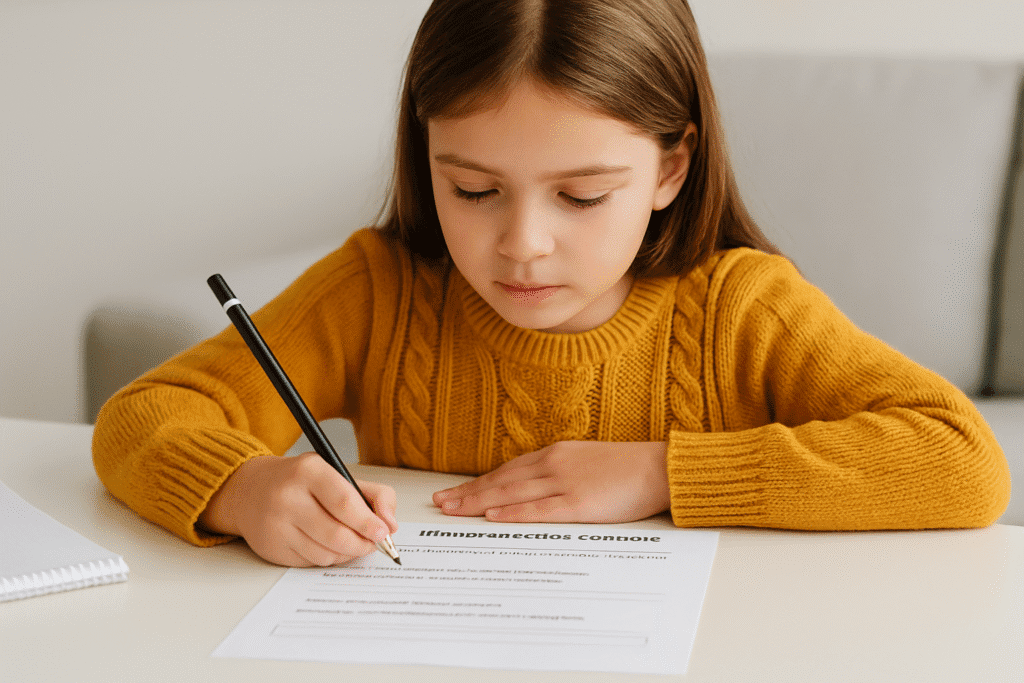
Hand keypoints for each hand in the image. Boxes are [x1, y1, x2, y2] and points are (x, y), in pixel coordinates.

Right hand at [199, 453, 397, 566]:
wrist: (249, 490)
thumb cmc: (301, 482)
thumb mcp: (336, 474)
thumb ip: (373, 494)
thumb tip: (390, 524)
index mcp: (308, 471)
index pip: (345, 502)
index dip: (368, 522)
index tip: (383, 532)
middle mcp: (288, 497)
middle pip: (337, 534)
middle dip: (362, 543)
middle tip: (372, 543)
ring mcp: (276, 525)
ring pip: (326, 553)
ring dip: (346, 553)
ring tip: (350, 542)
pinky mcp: (271, 548)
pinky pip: (311, 562)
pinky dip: (327, 558)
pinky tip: (326, 544)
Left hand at [432, 441, 669, 523]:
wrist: (659, 467)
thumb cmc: (626, 468)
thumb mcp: (585, 461)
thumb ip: (559, 472)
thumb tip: (533, 487)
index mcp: (555, 454)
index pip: (506, 470)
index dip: (478, 482)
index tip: (454, 491)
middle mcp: (553, 465)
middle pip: (501, 481)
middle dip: (467, 493)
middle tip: (439, 502)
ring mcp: (564, 483)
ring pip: (511, 494)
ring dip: (479, 503)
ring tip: (453, 510)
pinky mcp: (579, 504)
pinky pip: (538, 510)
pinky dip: (512, 513)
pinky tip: (492, 517)